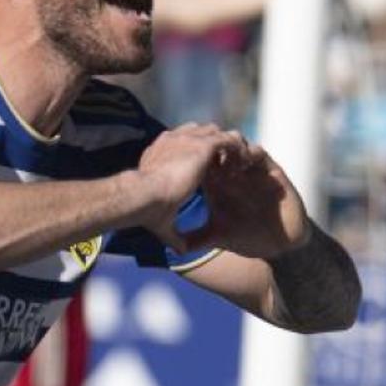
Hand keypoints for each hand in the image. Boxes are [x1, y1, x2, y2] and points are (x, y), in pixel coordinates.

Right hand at [133, 124, 250, 227]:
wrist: (141, 197)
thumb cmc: (146, 210)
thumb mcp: (160, 222)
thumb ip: (173, 233)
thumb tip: (179, 252)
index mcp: (161, 153)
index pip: (185, 145)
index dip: (201, 157)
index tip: (213, 173)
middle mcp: (174, 140)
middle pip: (203, 133)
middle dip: (217, 147)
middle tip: (230, 167)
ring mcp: (188, 139)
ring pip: (218, 134)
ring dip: (231, 148)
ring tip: (241, 164)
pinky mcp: (202, 144)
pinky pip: (229, 140)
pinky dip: (239, 150)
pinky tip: (245, 165)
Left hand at [179, 142, 310, 259]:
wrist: (279, 243)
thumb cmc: (248, 237)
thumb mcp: (217, 236)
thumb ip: (196, 238)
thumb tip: (174, 250)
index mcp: (216, 185)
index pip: (199, 163)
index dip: (190, 160)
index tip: (181, 166)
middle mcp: (232, 173)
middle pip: (215, 148)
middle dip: (207, 148)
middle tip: (201, 157)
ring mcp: (250, 170)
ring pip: (235, 145)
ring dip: (228, 149)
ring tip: (222, 162)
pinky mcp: (269, 171)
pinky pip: (259, 152)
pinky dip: (249, 153)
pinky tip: (242, 165)